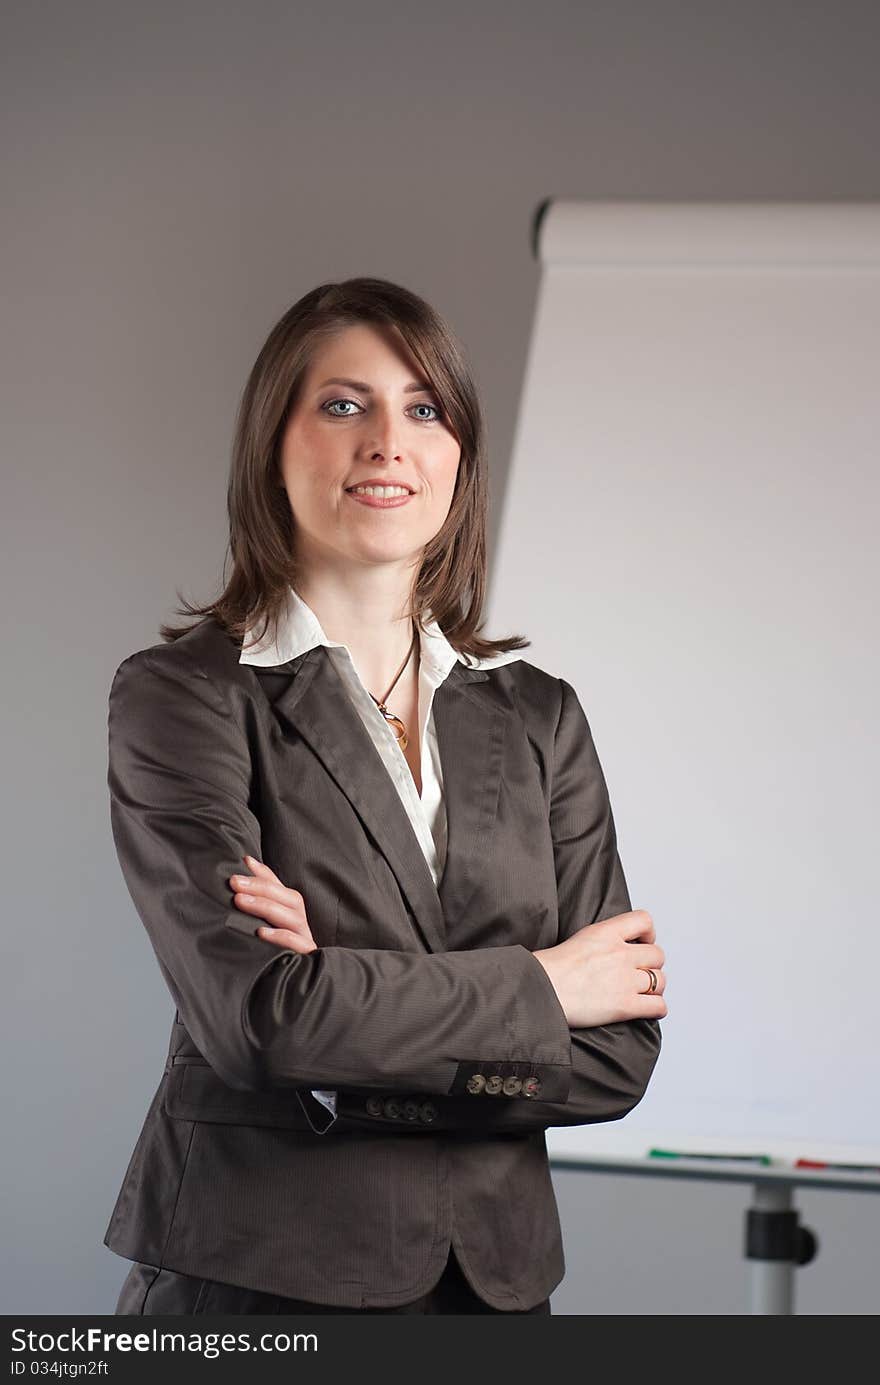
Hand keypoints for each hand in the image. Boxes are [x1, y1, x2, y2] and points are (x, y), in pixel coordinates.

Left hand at [228, 855, 317, 953]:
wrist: (289, 989)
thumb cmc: (271, 952)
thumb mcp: (262, 924)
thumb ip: (256, 898)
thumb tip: (244, 864)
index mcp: (292, 913)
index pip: (280, 887)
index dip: (263, 873)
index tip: (242, 862)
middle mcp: (301, 923)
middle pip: (289, 898)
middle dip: (260, 887)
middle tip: (234, 882)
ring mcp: (306, 939)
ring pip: (293, 917)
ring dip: (266, 906)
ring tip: (240, 901)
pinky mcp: (307, 958)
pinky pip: (299, 944)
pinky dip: (281, 936)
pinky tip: (261, 932)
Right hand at [532, 910, 666, 1027]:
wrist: (539, 990)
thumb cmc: (548, 970)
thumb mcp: (579, 939)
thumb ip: (602, 939)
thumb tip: (613, 947)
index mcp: (606, 933)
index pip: (644, 920)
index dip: (648, 934)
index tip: (642, 942)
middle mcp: (619, 953)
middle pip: (657, 955)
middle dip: (651, 965)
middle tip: (639, 973)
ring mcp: (624, 980)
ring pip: (660, 980)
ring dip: (654, 987)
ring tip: (643, 992)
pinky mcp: (625, 1006)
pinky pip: (658, 1006)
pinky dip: (657, 1009)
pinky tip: (647, 1009)